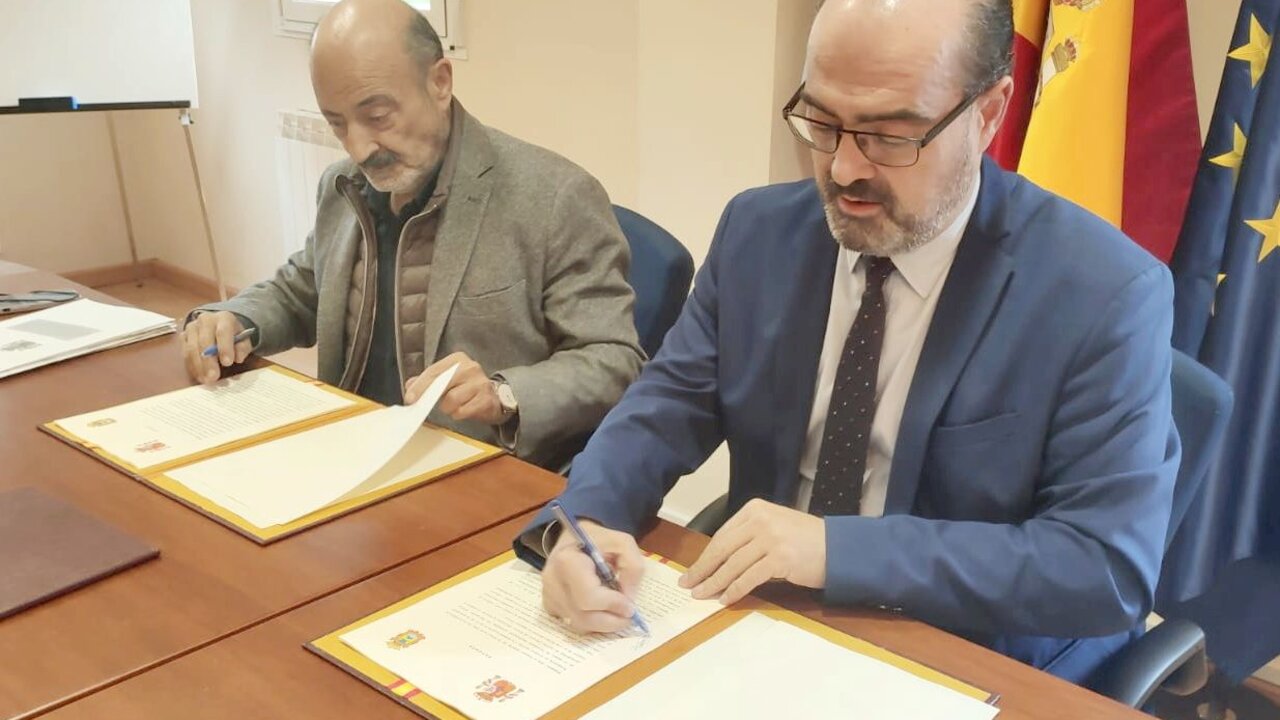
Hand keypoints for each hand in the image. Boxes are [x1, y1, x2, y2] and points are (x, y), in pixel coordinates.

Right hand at [181, 311, 250, 383]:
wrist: (219, 324)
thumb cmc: (232, 334)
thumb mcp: (244, 339)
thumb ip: (243, 348)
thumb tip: (238, 358)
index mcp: (224, 318)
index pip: (223, 332)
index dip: (224, 348)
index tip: (228, 363)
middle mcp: (206, 320)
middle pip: (204, 341)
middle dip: (208, 361)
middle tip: (213, 377)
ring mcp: (192, 327)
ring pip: (192, 348)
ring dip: (198, 366)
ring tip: (206, 380)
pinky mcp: (183, 336)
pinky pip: (185, 353)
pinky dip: (192, 366)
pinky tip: (199, 376)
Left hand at [404, 352, 504, 423]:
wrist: (496, 397)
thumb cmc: (467, 388)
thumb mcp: (448, 379)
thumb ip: (428, 380)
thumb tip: (410, 386)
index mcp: (458, 359)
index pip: (434, 371)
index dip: (419, 386)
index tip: (410, 398)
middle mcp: (470, 368)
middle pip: (441, 383)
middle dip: (428, 396)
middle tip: (419, 406)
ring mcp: (480, 383)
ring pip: (451, 400)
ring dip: (448, 408)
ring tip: (453, 406)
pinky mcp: (485, 399)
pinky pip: (462, 411)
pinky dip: (458, 414)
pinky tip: (463, 410)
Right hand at [541, 520, 644, 633]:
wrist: (574, 538)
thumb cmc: (599, 540)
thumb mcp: (623, 543)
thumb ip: (632, 567)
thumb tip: (628, 598)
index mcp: (568, 561)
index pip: (588, 596)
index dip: (612, 605)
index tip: (629, 606)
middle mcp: (552, 580)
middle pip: (582, 617)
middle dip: (610, 621)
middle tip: (627, 617)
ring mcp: (548, 594)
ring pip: (578, 624)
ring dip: (602, 624)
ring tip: (615, 613)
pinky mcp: (549, 604)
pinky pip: (572, 623)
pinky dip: (590, 623)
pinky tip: (600, 611)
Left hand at [679, 498, 825, 605]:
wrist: (839, 548)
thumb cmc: (806, 541)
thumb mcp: (774, 528)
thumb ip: (749, 537)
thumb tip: (718, 562)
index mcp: (755, 509)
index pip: (722, 535)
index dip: (704, 556)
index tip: (692, 571)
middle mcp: (760, 520)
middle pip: (722, 549)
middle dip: (702, 569)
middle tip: (687, 585)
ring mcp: (770, 538)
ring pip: (732, 565)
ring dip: (714, 583)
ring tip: (702, 595)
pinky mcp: (779, 558)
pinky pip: (749, 578)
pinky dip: (735, 590)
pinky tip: (726, 599)